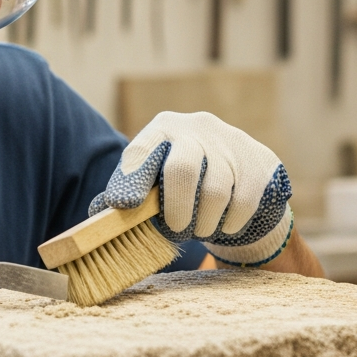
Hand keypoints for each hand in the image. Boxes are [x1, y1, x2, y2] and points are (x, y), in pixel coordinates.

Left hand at [89, 111, 292, 266]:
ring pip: (215, 190)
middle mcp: (195, 127)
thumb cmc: (182, 177)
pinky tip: (223, 224)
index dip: (132, 178)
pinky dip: (230, 222)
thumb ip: (129, 195)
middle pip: (182, 168)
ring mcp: (231, 141)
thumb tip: (98, 222)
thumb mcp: (156, 177)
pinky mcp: (259, 162)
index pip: (142, 150)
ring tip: (198, 229)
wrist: (240, 166)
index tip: (126, 206)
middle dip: (176, 208)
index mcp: (161, 129)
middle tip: (176, 229)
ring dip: (204, 222)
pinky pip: (242, 201)